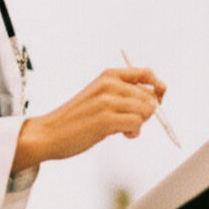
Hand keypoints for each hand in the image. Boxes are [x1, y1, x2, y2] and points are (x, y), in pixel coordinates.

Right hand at [12, 67, 166, 170]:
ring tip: (123, 129)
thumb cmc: (77, 119)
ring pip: (146, 110)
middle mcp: (109, 84)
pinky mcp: (106, 119)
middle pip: (150, 96)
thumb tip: (156, 102)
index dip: (158, 88)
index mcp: (109, 75)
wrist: (49, 133)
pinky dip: (134, 132)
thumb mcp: (100, 97)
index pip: (147, 74)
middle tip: (130, 122)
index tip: (158, 100)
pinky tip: (122, 134)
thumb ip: (124, 95)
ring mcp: (107, 101)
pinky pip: (137, 123)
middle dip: (147, 112)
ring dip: (140, 124)